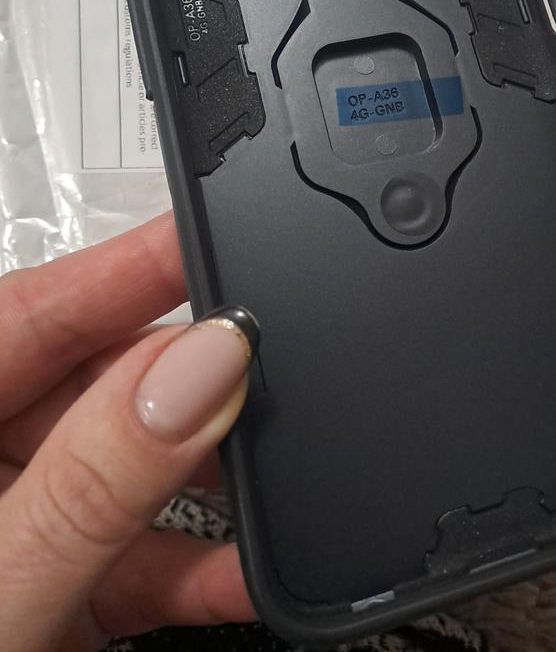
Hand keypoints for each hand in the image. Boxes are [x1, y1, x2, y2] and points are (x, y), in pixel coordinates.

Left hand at [0, 214, 256, 650]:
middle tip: (267, 370)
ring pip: (119, 466)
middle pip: (90, 380)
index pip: (31, 305)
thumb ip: (92, 483)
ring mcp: (6, 519)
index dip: (131, 262)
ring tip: (270, 476)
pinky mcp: (42, 581)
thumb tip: (198, 371)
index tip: (222, 232)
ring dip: (197, 484)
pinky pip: (125, 547)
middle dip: (184, 382)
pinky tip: (243, 568)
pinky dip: (186, 562)